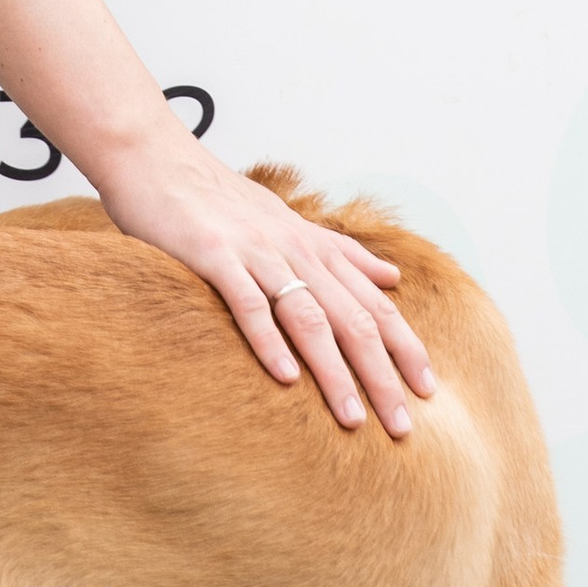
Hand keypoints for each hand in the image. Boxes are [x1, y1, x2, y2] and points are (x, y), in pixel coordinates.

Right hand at [0, 0, 436, 439]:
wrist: (158, 160)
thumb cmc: (221, 201)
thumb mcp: (291, 224)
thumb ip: (343, 254)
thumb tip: (394, 277)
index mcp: (315, 249)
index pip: (374, 305)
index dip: (405, 347)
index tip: (429, 392)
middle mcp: (295, 252)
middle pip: (352, 320)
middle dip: (381, 376)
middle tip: (401, 426)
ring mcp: (256, 253)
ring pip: (309, 318)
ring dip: (334, 372)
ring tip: (351, 419)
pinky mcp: (213, 256)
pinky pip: (247, 303)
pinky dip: (268, 340)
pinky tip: (283, 378)